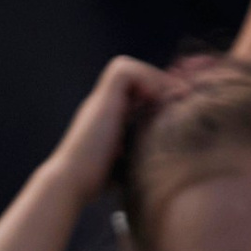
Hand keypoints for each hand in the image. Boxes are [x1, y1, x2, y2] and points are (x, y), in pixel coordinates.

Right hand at [49, 54, 173, 204]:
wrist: (71, 181)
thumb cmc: (96, 182)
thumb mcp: (124, 164)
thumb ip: (136, 156)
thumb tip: (161, 165)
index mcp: (109, 118)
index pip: (135, 92)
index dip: (156, 94)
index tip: (177, 109)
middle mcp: (103, 104)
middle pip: (133, 75)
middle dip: (158, 84)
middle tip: (180, 100)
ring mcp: (101, 100)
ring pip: (126, 68)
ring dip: (151, 79)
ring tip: (167, 100)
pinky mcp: (103, 99)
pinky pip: (124, 71)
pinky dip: (144, 80)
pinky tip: (154, 102)